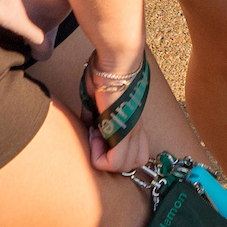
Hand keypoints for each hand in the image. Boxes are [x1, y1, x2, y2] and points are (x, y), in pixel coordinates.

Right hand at [84, 56, 181, 172]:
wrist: (116, 60)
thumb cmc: (106, 72)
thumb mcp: (96, 99)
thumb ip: (95, 116)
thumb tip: (90, 127)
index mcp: (132, 120)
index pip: (135, 150)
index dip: (114, 150)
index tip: (96, 132)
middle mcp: (137, 127)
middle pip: (135, 162)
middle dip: (112, 160)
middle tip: (97, 139)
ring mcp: (133, 129)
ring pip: (126, 166)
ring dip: (105, 160)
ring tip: (95, 137)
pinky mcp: (126, 129)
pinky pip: (116, 161)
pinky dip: (101, 158)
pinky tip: (94, 138)